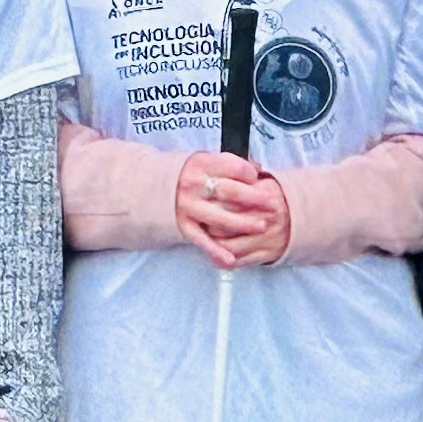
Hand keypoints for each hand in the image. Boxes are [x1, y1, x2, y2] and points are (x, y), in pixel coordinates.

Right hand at [174, 148, 291, 269]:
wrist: (149, 187)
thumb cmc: (186, 175)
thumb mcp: (205, 162)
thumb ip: (229, 164)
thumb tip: (258, 169)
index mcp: (201, 164)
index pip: (233, 167)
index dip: (250, 174)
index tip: (258, 180)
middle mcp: (193, 185)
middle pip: (231, 192)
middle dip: (256, 200)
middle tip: (273, 206)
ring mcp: (187, 207)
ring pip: (220, 218)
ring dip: (243, 224)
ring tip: (261, 227)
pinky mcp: (183, 225)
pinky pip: (202, 240)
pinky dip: (216, 251)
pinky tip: (231, 259)